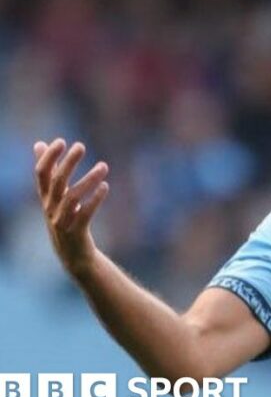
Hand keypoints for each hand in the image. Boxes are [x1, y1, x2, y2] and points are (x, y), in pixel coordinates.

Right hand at [33, 138, 109, 277]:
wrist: (73, 255)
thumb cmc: (64, 219)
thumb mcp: (54, 196)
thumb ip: (49, 171)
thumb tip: (39, 143)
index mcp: (45, 198)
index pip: (40, 174)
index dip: (48, 157)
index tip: (61, 140)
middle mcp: (50, 208)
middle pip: (56, 182)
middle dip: (67, 163)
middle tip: (80, 146)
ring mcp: (61, 221)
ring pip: (72, 197)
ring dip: (88, 180)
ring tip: (104, 166)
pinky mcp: (76, 232)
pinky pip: (84, 214)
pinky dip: (95, 199)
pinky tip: (105, 186)